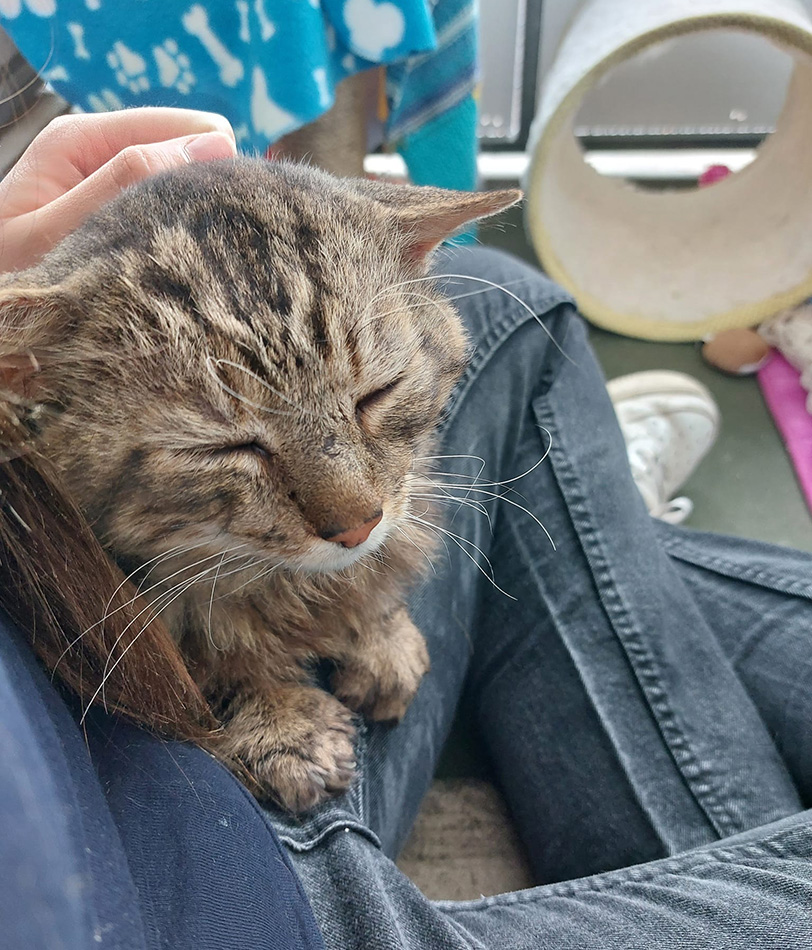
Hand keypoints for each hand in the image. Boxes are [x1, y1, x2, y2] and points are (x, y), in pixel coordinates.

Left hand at [0, 108, 236, 272]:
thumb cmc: (10, 273)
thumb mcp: (62, 227)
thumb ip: (128, 181)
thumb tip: (215, 146)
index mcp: (84, 138)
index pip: (193, 129)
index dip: (212, 171)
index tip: (206, 222)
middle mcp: (101, 153)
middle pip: (194, 155)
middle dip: (201, 196)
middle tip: (181, 249)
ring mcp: (111, 185)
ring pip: (188, 189)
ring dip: (190, 223)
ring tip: (170, 263)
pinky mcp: (121, 216)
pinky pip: (172, 216)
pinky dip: (179, 241)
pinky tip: (164, 269)